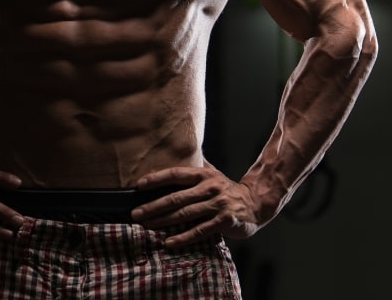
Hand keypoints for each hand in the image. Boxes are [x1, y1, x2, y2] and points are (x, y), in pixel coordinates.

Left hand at [131, 165, 262, 249]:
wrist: (256, 204)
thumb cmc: (226, 190)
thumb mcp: (211, 174)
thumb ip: (194, 166)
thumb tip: (175, 149)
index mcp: (203, 175)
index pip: (176, 174)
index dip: (157, 179)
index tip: (139, 185)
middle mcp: (210, 187)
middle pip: (176, 197)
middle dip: (153, 206)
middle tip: (136, 213)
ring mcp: (218, 204)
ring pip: (185, 214)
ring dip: (164, 221)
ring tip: (147, 225)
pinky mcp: (224, 221)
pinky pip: (200, 231)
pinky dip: (183, 237)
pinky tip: (169, 242)